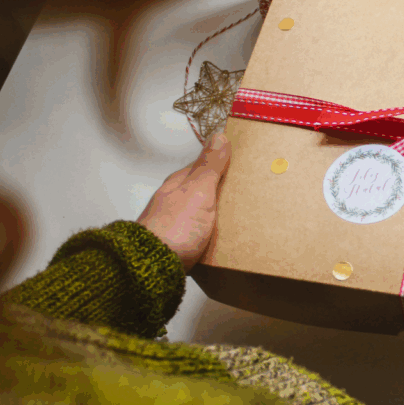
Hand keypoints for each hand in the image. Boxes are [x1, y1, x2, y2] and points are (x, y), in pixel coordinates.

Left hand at [137, 133, 230, 272]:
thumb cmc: (175, 228)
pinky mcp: (180, 244)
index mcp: (179, 183)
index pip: (205, 165)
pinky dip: (214, 231)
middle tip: (250, 190)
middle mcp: (175, 200)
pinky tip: (225, 236)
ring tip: (243, 215)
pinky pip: (202, 233)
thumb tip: (219, 136)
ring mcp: (176, 223)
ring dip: (220, 212)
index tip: (244, 162)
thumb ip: (209, 167)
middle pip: (204, 189)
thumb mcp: (197, 191)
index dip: (224, 162)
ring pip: (203, 212)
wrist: (153, 268)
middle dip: (224, 189)